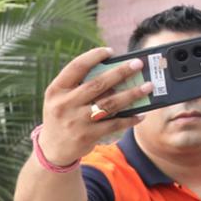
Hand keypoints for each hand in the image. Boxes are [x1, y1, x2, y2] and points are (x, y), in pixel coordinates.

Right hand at [36, 47, 146, 166]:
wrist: (52, 149)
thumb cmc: (63, 114)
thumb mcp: (61, 98)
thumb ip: (80, 85)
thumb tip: (117, 71)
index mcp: (56, 90)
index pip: (76, 67)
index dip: (93, 56)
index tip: (110, 51)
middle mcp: (64, 104)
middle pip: (97, 84)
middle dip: (121, 72)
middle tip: (138, 64)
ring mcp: (76, 121)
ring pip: (110, 103)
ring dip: (132, 94)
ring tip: (148, 86)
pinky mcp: (88, 136)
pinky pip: (114, 124)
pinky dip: (130, 118)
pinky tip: (141, 113)